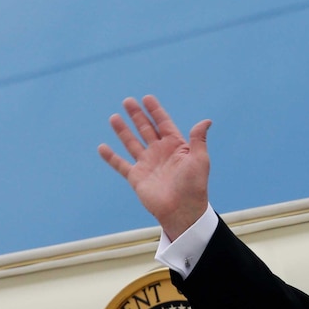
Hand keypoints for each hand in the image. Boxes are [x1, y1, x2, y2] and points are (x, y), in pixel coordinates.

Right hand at [98, 95, 211, 239]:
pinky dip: (111, 157)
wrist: (182, 210)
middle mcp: (160, 153)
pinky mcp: (137, 177)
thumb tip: (206, 121)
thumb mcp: (199, 160)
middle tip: (128, 101)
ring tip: (114, 117)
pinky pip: (121, 164)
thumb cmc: (194, 186)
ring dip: (123, 130)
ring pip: (132, 143)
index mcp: (176, 147)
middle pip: (146, 129)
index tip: (147, 98)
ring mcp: (147, 164)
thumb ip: (198, 139)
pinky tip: (102, 147)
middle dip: (137, 115)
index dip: (155, 111)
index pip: (164, 124)